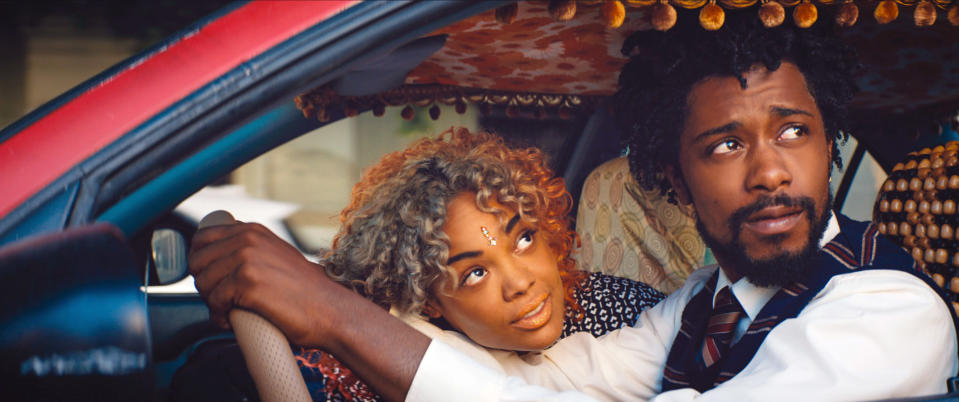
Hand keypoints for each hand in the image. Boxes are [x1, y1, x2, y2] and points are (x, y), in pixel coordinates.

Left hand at [188, 221, 341, 346]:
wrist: (329, 309)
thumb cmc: (305, 291)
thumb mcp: (274, 256)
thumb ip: (249, 251)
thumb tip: (218, 261)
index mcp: (252, 230)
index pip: (203, 237)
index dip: (199, 261)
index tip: (208, 278)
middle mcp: (247, 239)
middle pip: (197, 261)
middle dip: (204, 284)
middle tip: (219, 300)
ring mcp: (247, 259)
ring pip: (203, 282)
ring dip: (210, 302)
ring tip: (227, 312)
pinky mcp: (247, 282)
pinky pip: (214, 301)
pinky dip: (218, 316)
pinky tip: (230, 320)